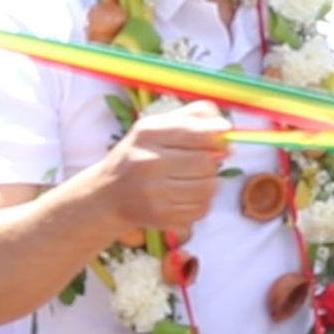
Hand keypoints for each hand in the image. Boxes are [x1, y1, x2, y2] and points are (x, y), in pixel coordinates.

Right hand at [95, 100, 230, 230]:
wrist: (109, 195)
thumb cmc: (140, 155)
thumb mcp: (158, 126)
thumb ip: (194, 116)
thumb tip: (225, 127)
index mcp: (148, 133)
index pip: (196, 132)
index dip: (218, 137)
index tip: (224, 140)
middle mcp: (147, 162)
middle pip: (206, 162)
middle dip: (213, 161)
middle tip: (205, 161)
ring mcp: (154, 193)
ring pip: (208, 187)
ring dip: (209, 182)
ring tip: (195, 178)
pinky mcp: (162, 216)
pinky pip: (202, 208)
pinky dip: (202, 201)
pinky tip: (186, 195)